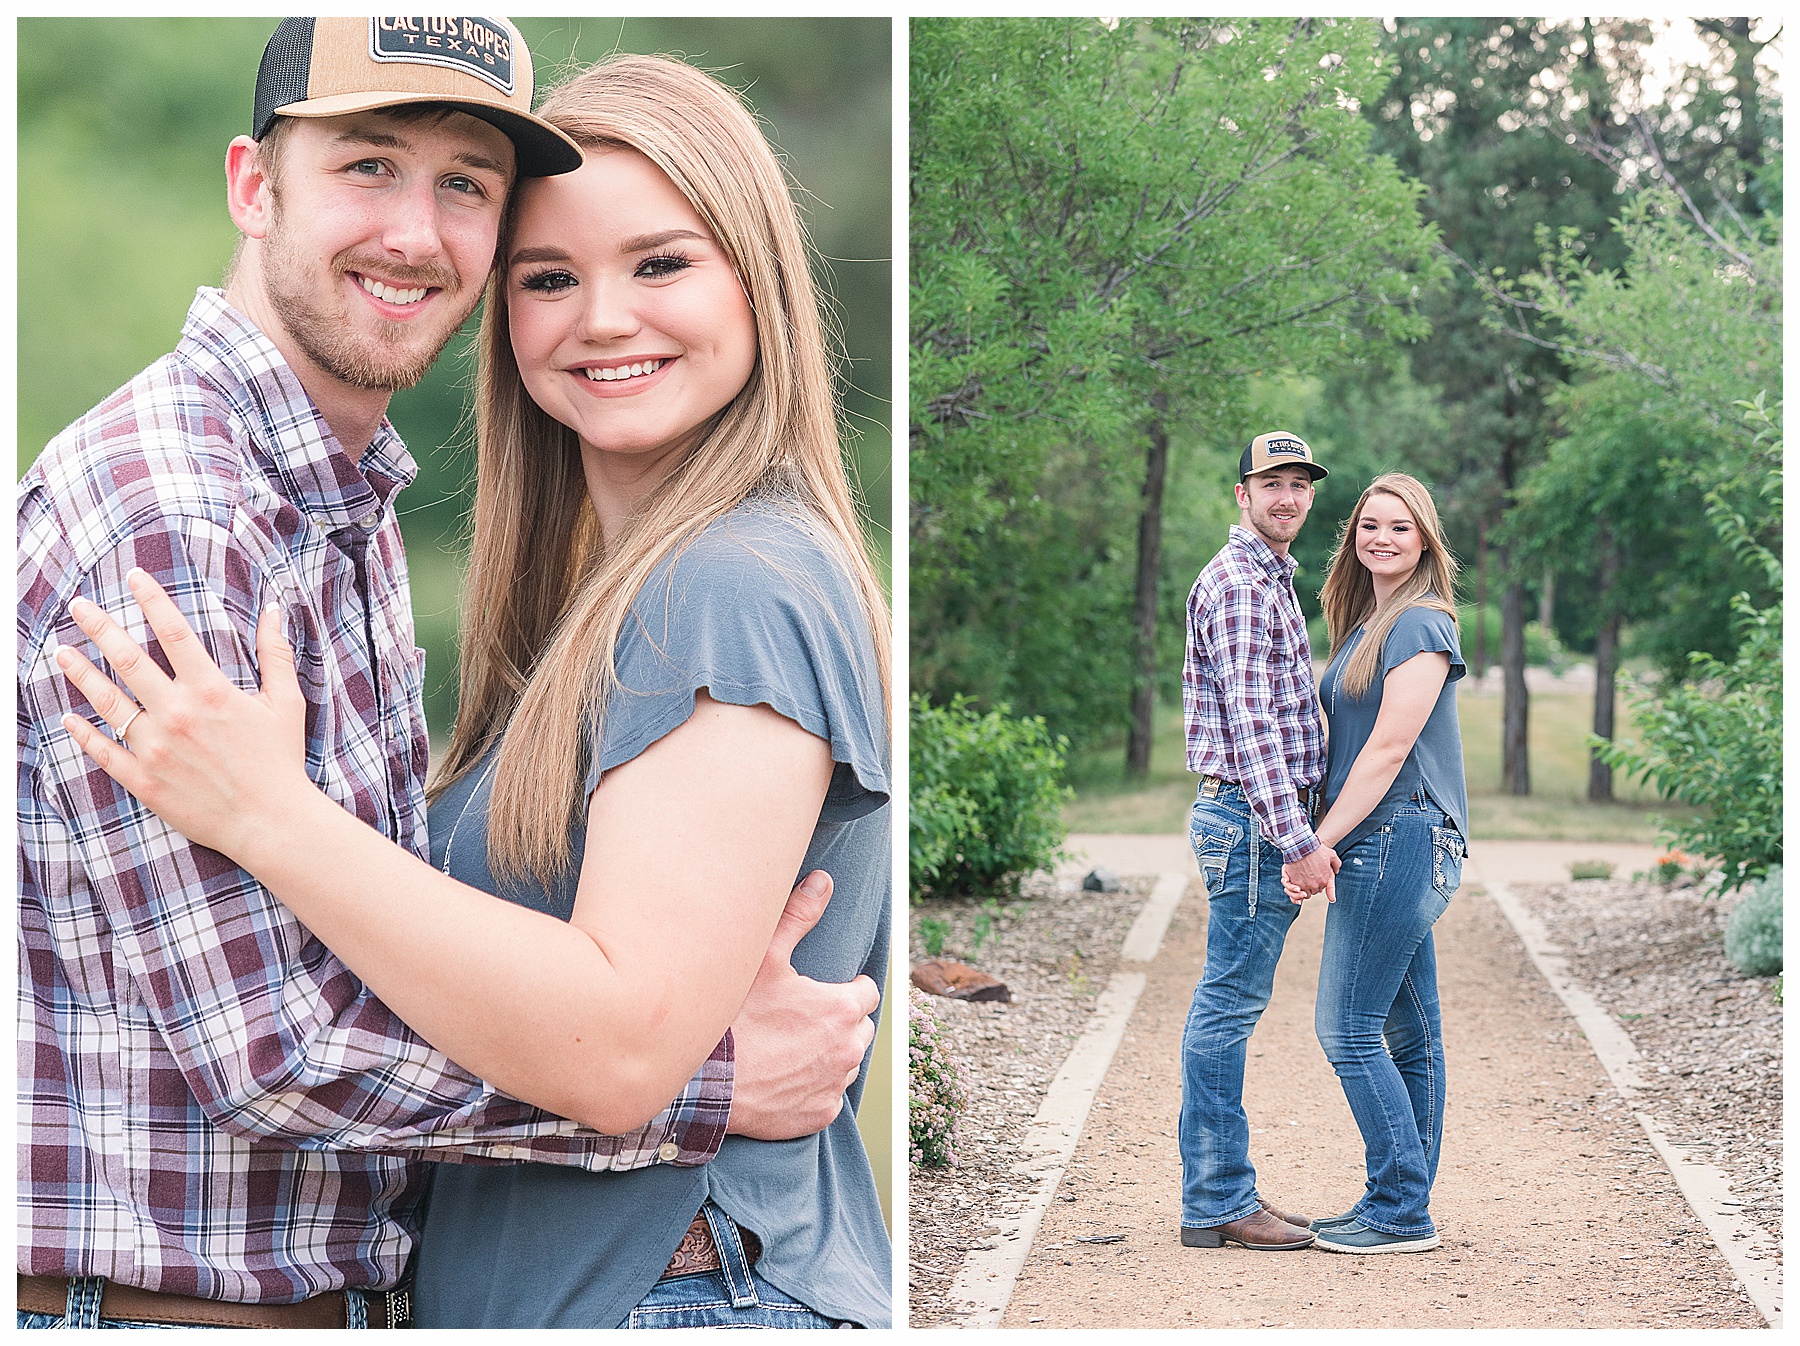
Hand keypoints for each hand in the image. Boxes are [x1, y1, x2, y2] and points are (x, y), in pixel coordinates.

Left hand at [56, 568, 310, 862]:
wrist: (270, 821)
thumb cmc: (281, 760)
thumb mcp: (285, 702)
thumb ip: (275, 653)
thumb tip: (274, 609)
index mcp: (211, 690)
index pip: (175, 632)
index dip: (152, 600)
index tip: (134, 577)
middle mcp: (177, 714)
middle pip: (129, 660)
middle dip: (100, 628)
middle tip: (79, 605)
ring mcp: (156, 748)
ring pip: (108, 702)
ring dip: (81, 674)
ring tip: (61, 652)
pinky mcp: (145, 780)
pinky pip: (104, 752)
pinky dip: (84, 734)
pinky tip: (69, 717)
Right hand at [727, 870, 880, 1139]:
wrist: (704, 1084)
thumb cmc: (734, 1018)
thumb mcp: (764, 958)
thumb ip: (799, 916)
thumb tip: (824, 881)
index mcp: (842, 1008)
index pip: (866, 992)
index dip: (844, 988)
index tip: (819, 991)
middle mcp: (849, 1049)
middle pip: (860, 1027)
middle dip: (840, 1020)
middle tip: (801, 1017)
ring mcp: (834, 1085)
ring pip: (845, 1062)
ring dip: (828, 1053)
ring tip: (789, 1045)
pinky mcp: (819, 1114)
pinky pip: (828, 1096)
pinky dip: (813, 1086)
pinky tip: (784, 1074)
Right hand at [1282, 844, 1339, 902]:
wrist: (1302, 847)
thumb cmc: (1316, 850)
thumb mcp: (1331, 855)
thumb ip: (1337, 864)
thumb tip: (1337, 871)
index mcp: (1324, 880)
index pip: (1321, 888)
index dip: (1317, 883)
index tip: (1314, 878)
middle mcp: (1315, 885)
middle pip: (1313, 891)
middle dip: (1311, 886)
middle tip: (1307, 879)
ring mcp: (1304, 885)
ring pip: (1304, 893)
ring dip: (1303, 889)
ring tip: (1300, 882)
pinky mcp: (1294, 883)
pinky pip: (1295, 891)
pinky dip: (1295, 888)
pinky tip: (1295, 882)